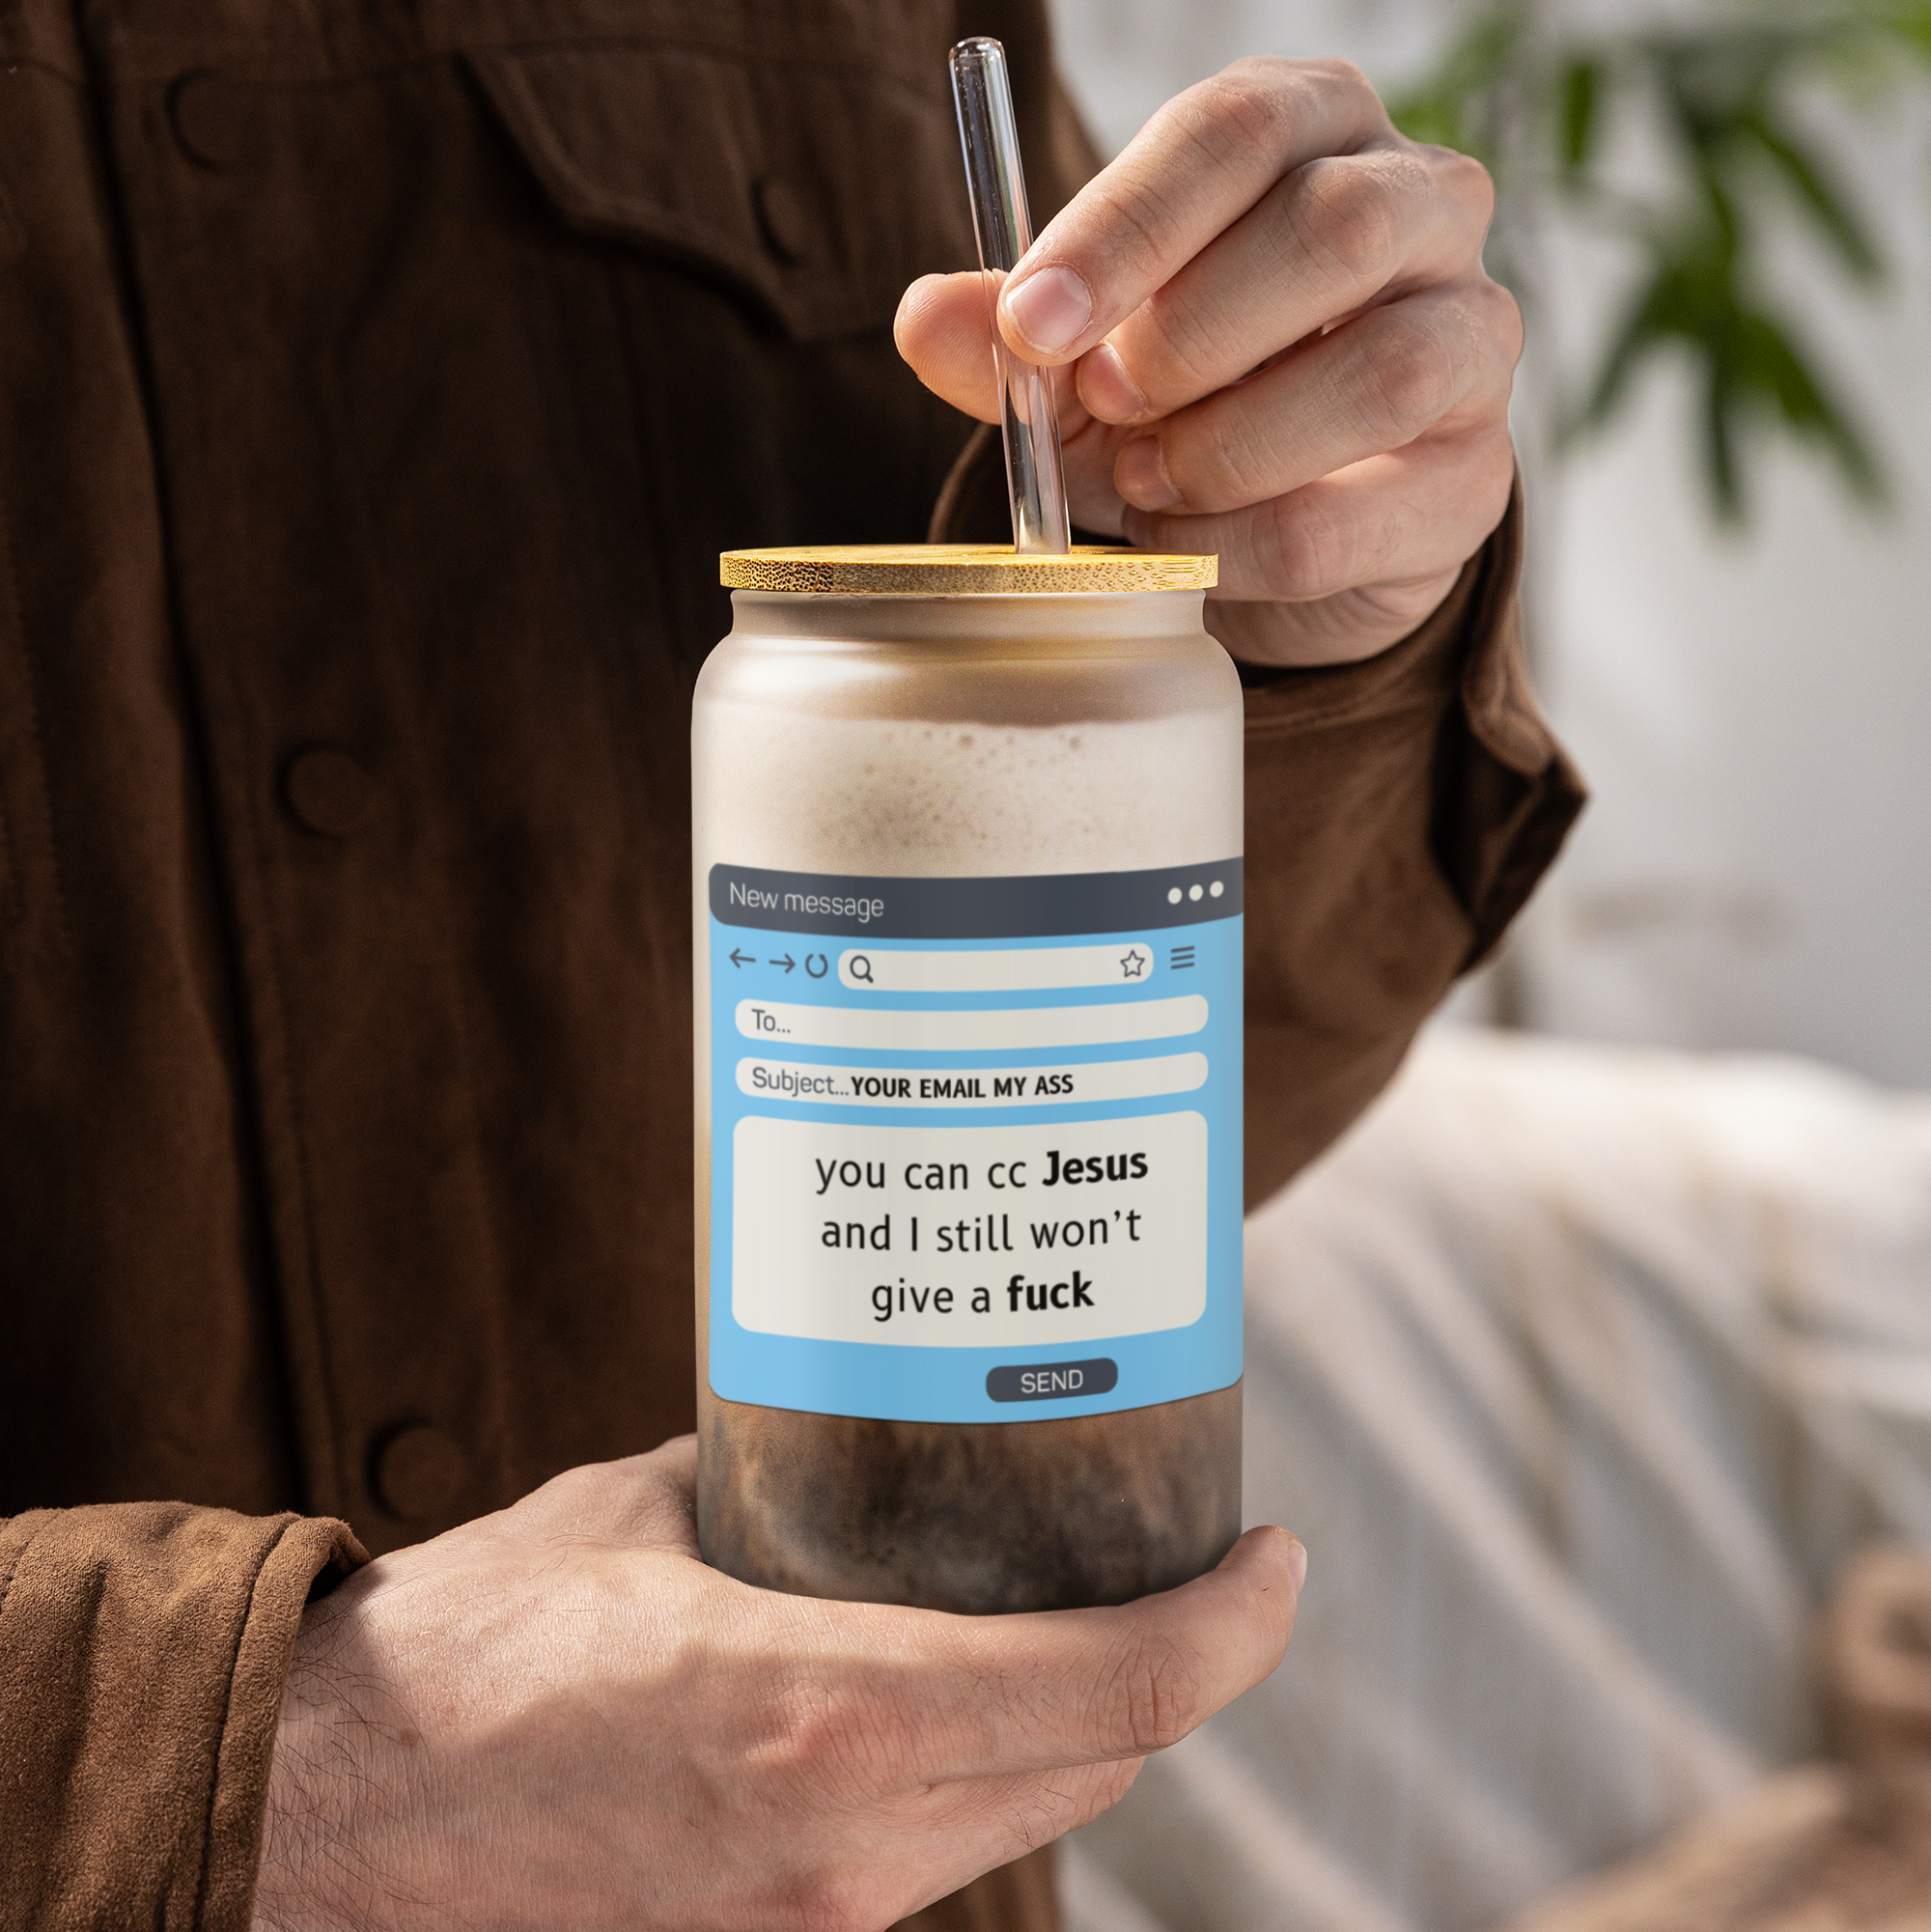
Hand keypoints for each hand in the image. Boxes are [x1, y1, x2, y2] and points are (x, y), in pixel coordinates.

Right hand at [253, 1435, 1302, 1930]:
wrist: (328, 1821)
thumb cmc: (471, 1648)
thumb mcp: (638, 1517)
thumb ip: (763, 1484)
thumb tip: (832, 1433)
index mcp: (826, 1714)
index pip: (1120, 1692)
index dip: (1234, 1629)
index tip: (1277, 1561)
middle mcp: (845, 1842)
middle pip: (1098, 1764)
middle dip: (1173, 1669)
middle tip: (1184, 1568)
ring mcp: (810, 1918)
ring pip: (1021, 1821)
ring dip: (1080, 1728)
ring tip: (1075, 1619)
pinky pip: (929, 1862)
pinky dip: (978, 1781)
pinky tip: (946, 1704)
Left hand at [898, 57, 1519, 667]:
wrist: (1274, 536)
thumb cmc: (1182, 405)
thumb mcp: (1078, 361)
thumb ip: (1008, 338)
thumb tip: (922, 318)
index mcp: (1312, 131)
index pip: (1236, 129)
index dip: (1127, 227)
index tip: (1034, 322)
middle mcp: (1422, 209)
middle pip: (1337, 227)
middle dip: (1192, 332)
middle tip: (1106, 404)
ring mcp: (1472, 342)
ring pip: (1384, 372)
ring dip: (1229, 446)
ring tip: (1144, 481)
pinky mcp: (1473, 478)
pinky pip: (1361, 515)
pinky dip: (1245, 544)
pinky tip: (1191, 546)